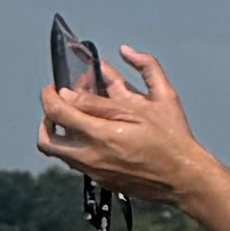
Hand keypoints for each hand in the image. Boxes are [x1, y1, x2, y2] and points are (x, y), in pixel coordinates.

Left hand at [39, 45, 203, 197]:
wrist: (183, 177)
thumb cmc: (173, 138)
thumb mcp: (162, 97)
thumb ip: (144, 69)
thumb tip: (125, 51)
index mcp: (101, 133)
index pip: (58, 110)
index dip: (52, 93)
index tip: (55, 86)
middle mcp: (90, 154)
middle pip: (46, 137)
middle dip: (46, 115)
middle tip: (56, 101)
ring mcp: (93, 170)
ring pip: (56, 153)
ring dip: (55, 132)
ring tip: (68, 118)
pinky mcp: (99, 180)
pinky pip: (72, 161)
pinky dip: (72, 145)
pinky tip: (90, 133)